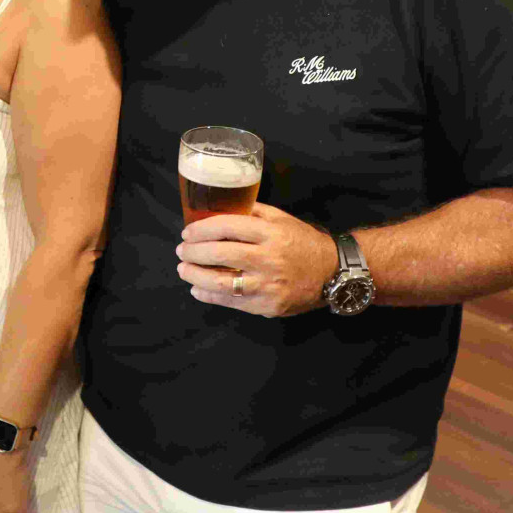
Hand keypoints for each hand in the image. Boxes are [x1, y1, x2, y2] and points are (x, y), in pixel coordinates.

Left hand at [177, 203, 339, 317]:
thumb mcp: (281, 219)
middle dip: (194, 252)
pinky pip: (231, 302)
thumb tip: (219, 208)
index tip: (187, 232)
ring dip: (196, 276)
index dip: (202, 229)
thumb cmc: (302, 243)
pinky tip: (197, 288)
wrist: (331, 273)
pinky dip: (209, 295)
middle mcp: (269, 258)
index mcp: (271, 232)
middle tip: (182, 251)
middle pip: (221, 253)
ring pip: (222, 282)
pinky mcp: (267, 305)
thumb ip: (253, 212)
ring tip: (184, 270)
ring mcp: (268, 284)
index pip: (227, 226)